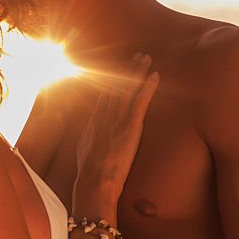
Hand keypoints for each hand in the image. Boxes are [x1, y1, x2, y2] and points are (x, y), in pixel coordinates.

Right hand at [74, 53, 159, 212]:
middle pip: (116, 86)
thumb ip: (89, 140)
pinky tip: (155, 76)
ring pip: (128, 88)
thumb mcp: (84, 153)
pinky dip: (148, 87)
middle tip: (136, 56)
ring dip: (137, 72)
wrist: (94, 182)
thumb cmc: (90, 175)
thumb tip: (90, 137)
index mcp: (93, 122)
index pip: (105, 95)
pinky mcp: (130, 126)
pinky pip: (140, 101)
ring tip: (146, 58)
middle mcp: (104, 116)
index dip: (112, 80)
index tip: (119, 68)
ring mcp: (117, 120)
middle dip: (126, 69)